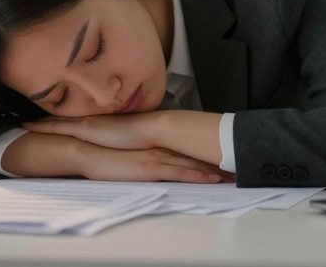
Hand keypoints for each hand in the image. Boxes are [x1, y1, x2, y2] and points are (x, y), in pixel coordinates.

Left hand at [22, 112, 163, 150]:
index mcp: (100, 124)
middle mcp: (90, 120)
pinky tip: (27, 125)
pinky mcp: (84, 129)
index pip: (76, 122)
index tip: (48, 122)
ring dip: (40, 123)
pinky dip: (41, 126)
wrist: (152, 130)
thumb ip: (121, 143)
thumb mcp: (129, 141)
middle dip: (46, 121)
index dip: (61, 121)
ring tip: (23, 123)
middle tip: (28, 122)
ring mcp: (85, 123)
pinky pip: (56, 127)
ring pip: (55, 121)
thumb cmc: (145, 137)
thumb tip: (121, 150)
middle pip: (62, 120)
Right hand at [79, 145, 233, 182]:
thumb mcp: (128, 154)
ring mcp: (158, 158)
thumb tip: (151, 160)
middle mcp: (161, 149)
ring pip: (193, 164)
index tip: (219, 157)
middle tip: (234, 167)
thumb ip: (142, 156)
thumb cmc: (104, 154)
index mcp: (155, 145)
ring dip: (213, 170)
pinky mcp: (153, 168)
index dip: (203, 154)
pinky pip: (181, 173)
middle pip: (193, 156)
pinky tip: (213, 180)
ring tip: (231, 175)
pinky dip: (199, 176)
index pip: (184, 150)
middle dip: (214, 161)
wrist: (91, 153)